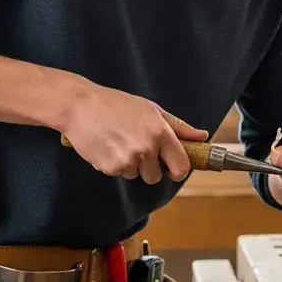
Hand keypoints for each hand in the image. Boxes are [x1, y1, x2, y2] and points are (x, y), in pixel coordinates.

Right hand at [61, 81, 207, 183]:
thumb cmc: (117, 104)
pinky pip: (118, 174)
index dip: (177, 170)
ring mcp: (127, 160)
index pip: (181, 167)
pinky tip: (108, 146)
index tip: (171, 167)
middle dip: (149, 168)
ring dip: (130, 165)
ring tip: (119, 142)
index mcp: (160, 133)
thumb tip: (202, 137)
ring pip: (135, 175)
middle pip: (156, 177)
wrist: (80, 106)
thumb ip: (179, 127)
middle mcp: (146, 149)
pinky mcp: (109, 167)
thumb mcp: (152, 110)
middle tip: (137, 147)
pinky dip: (114, 164)